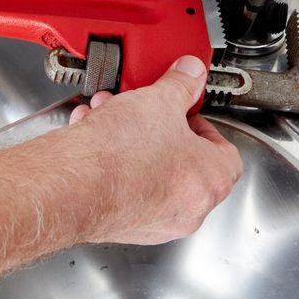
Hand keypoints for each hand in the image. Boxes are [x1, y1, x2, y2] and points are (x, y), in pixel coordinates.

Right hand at [70, 55, 242, 244]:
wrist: (72, 184)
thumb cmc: (121, 154)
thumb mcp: (160, 100)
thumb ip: (182, 83)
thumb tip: (191, 73)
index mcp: (210, 180)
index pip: (225, 152)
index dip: (204, 125)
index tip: (184, 111)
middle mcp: (188, 208)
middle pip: (182, 159)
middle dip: (158, 127)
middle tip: (145, 110)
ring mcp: (156, 221)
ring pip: (150, 170)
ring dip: (131, 140)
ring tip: (111, 116)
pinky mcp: (124, 224)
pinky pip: (126, 186)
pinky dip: (113, 161)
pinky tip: (94, 135)